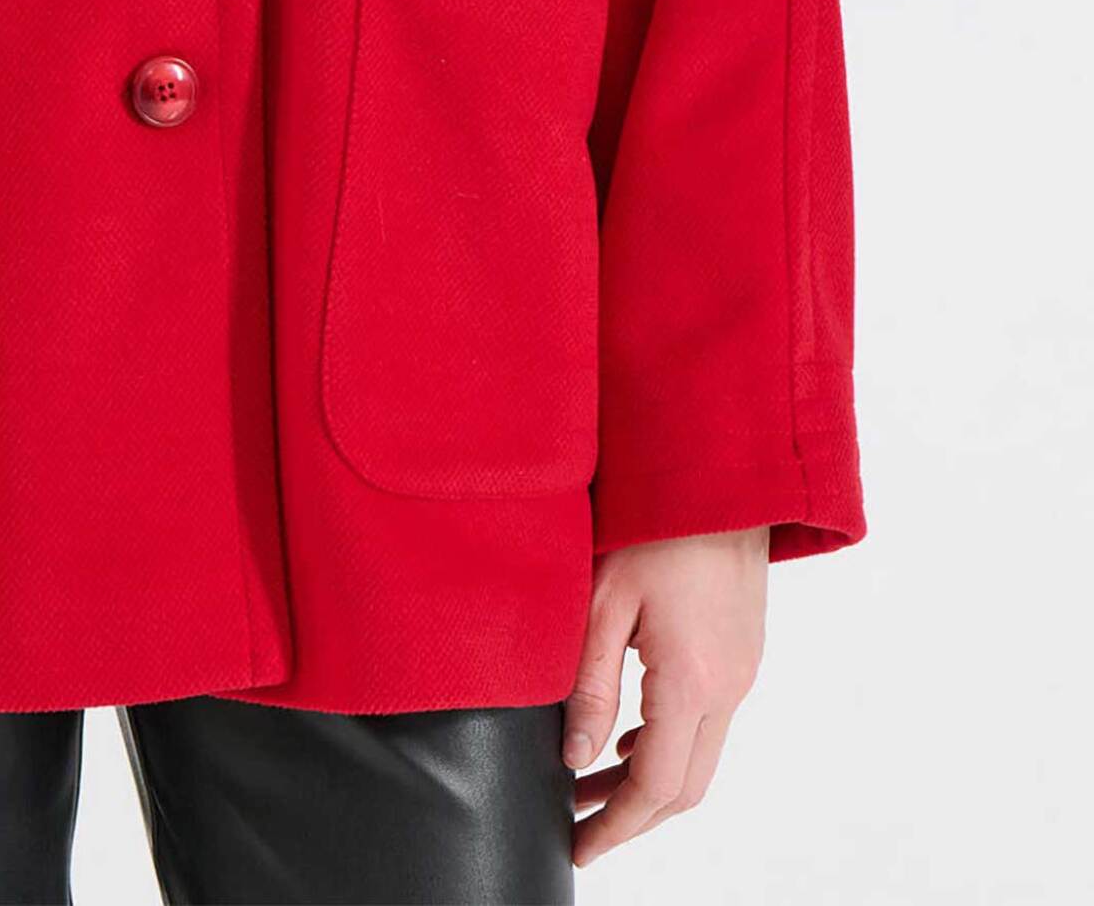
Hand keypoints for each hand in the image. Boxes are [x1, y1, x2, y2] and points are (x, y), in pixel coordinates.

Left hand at [560, 525, 767, 866]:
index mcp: (694, 680)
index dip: (615, 827)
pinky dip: (669, 744)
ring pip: (700, 756)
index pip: (656, 786)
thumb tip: (574, 755)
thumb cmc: (656, 520)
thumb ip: (589, 684)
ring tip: (589, 785)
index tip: (578, 847)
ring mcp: (743, 669)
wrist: (722, 470)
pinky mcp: (742, 650)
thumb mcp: (603, 599)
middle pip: (686, 787)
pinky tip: (631, 736)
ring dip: (649, 780)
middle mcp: (729, 685)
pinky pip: (709, 721)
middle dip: (631, 816)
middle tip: (578, 827)